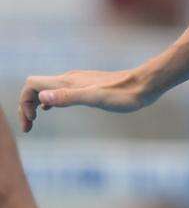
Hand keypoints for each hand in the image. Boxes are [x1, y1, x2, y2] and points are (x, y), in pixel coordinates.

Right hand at [19, 69, 148, 132]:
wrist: (145, 84)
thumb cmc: (124, 94)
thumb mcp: (96, 98)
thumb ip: (69, 97)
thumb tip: (42, 98)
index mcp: (68, 82)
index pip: (32, 85)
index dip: (24, 102)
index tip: (32, 122)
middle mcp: (70, 79)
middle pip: (36, 87)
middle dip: (26, 106)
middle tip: (29, 128)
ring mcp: (79, 82)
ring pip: (48, 89)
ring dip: (36, 104)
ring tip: (34, 121)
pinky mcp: (88, 85)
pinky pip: (60, 90)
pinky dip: (50, 100)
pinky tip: (53, 109)